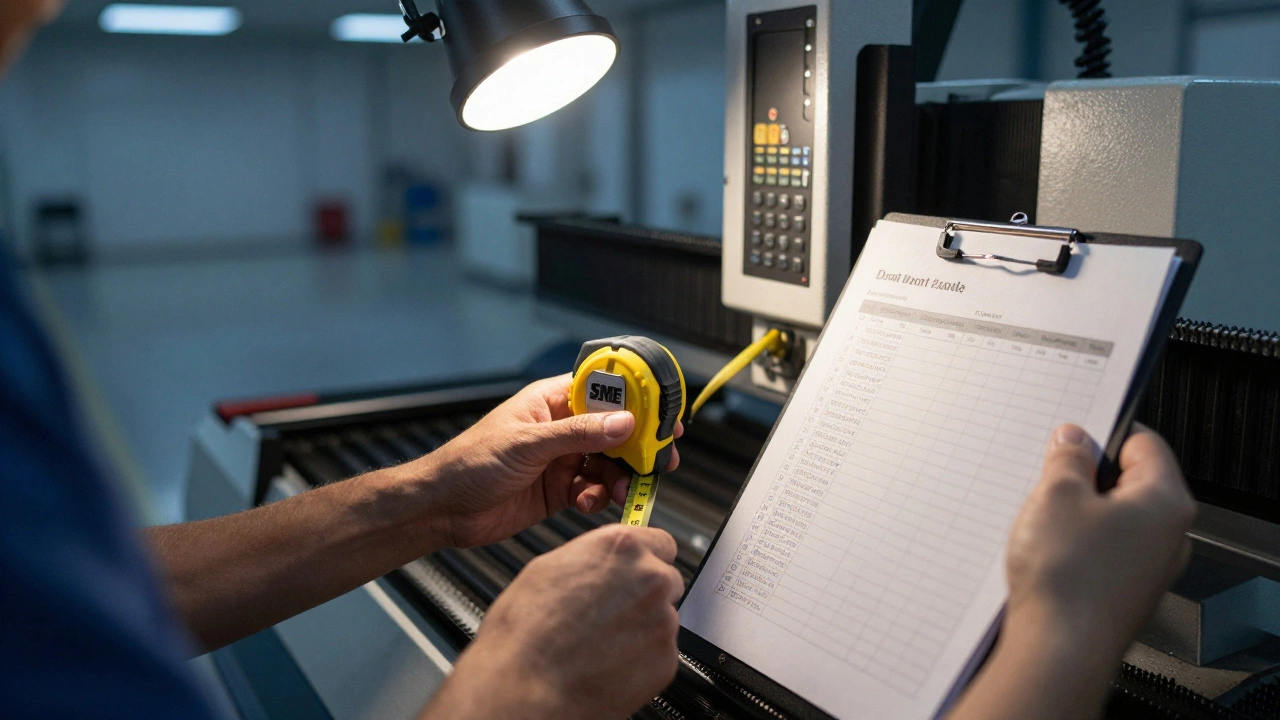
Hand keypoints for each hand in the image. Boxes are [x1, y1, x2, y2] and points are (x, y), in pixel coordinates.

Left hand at [412, 375, 681, 547]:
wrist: (443, 509)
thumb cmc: (469, 462)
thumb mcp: (526, 444)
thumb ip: (578, 434)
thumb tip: (624, 423)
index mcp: (552, 401)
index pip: (603, 389)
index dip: (636, 398)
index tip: (663, 411)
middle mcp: (561, 427)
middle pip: (615, 430)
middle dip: (638, 445)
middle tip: (660, 459)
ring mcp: (562, 459)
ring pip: (609, 464)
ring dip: (620, 477)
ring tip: (622, 490)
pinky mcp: (560, 490)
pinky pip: (594, 490)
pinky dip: (599, 498)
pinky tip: (588, 503)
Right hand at [418, 525, 683, 719]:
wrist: (527, 689)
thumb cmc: (526, 633)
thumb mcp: (549, 569)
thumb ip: (592, 557)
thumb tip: (602, 560)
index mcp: (621, 548)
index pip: (660, 542)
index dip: (645, 559)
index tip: (636, 570)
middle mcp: (649, 578)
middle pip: (665, 579)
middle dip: (644, 593)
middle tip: (611, 611)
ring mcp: (662, 620)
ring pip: (663, 617)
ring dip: (642, 626)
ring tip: (602, 642)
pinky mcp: (666, 659)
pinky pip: (660, 652)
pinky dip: (642, 657)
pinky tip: (609, 661)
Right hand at [947, 424, 1195, 719]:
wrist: (1059, 650)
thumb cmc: (1069, 579)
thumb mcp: (1056, 494)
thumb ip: (1068, 458)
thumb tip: (1074, 441)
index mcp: (1166, 503)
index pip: (1143, 443)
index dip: (1102, 435)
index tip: (1070, 440)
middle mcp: (1168, 538)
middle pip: (1127, 483)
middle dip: (1085, 479)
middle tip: (1048, 484)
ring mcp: (1147, 570)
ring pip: (1111, 521)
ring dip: (1076, 515)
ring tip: (1044, 524)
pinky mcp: (1123, 593)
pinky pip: (1102, 554)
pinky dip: (1075, 547)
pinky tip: (1048, 555)